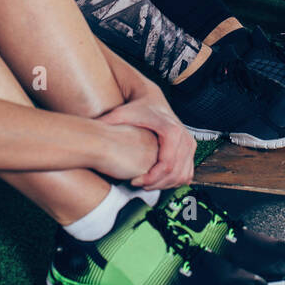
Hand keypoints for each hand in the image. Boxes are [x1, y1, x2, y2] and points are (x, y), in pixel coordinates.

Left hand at [97, 76, 194, 190]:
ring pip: (183, 175)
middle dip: (157, 184)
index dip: (151, 178)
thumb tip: (92, 132)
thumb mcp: (121, 113)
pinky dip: (174, 181)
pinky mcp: (191, 149)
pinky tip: (156, 181)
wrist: (152, 98)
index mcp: (172, 132)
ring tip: (145, 184)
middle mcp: (185, 138)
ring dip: (165, 185)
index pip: (167, 165)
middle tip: (138, 185)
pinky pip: (187, 173)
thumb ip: (107, 123)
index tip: (134, 181)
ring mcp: (190, 144)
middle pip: (175, 173)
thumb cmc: (137, 108)